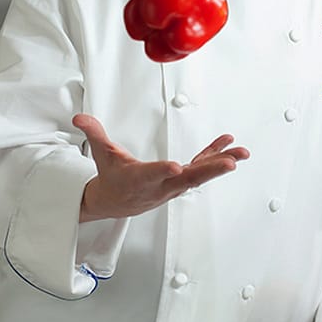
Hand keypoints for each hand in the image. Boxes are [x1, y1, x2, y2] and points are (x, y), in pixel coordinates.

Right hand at [73, 113, 248, 220]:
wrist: (116, 202)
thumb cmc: (112, 178)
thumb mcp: (101, 155)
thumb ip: (94, 134)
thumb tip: (79, 119)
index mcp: (139, 179)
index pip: (151, 175)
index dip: (163, 171)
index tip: (176, 166)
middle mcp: (161, 185)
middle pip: (188, 179)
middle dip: (210, 171)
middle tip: (231, 164)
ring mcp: (174, 185)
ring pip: (200, 175)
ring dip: (222, 164)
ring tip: (242, 153)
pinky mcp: (181, 180)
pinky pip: (201, 167)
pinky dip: (216, 157)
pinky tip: (231, 147)